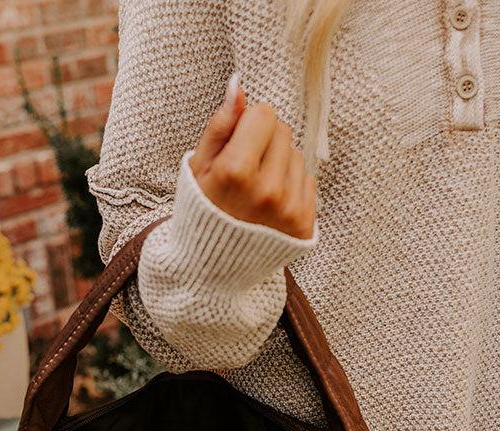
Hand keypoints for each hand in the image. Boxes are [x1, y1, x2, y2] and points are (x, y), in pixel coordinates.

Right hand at [188, 73, 316, 240]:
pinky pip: (308, 181)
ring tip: (256, 192)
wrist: (210, 269)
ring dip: (279, 165)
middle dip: (265, 142)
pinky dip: (291, 188)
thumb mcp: (197, 167)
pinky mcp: (303, 225)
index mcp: (236, 172)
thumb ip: (220, 125)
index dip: (248, 124)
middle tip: (245, 170)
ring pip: (297, 156)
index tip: (236, 144)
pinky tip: (269, 207)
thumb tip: (239, 86)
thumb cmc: (201, 213)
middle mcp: (267, 191)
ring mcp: (289, 210)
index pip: (264, 113)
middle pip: (283, 131)